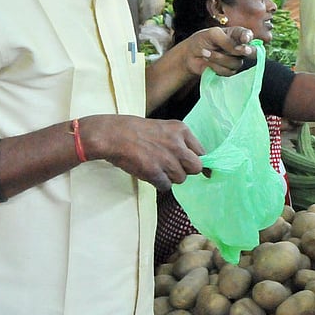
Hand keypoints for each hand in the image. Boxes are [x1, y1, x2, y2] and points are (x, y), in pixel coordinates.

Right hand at [79, 114, 205, 191]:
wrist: (113, 134)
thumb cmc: (135, 130)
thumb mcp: (164, 128)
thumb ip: (179, 141)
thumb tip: (194, 159)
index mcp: (181, 130)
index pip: (202, 152)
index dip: (195, 161)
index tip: (192, 166)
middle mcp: (178, 144)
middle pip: (196, 167)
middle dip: (185, 170)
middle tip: (172, 167)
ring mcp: (167, 158)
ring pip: (181, 178)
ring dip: (170, 177)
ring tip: (155, 167)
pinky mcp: (154, 172)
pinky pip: (166, 186)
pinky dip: (159, 184)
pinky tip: (149, 173)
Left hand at [180, 26, 254, 77]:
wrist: (189, 55)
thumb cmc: (201, 41)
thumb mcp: (211, 34)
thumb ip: (225, 40)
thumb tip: (236, 49)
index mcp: (236, 35)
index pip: (247, 35)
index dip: (248, 37)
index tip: (245, 39)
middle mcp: (239, 48)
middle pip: (252, 52)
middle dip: (247, 51)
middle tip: (242, 50)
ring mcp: (235, 60)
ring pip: (236, 63)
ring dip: (219, 58)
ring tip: (206, 53)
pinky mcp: (228, 71)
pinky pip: (227, 71)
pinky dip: (215, 66)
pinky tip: (207, 62)